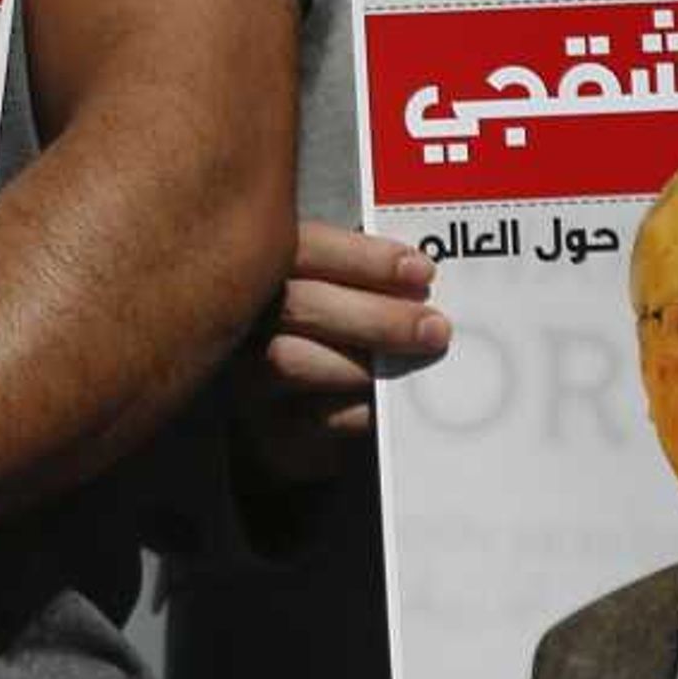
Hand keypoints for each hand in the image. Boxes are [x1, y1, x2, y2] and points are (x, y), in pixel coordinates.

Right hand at [236, 220, 450, 487]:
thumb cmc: (339, 331)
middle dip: (375, 316)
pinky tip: (387, 401)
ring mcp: (246, 374)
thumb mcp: (346, 289)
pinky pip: (307, 418)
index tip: (421, 272)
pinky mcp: (265, 429)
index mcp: (264, 267)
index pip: (302, 248)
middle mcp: (243, 317)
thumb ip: (368, 276)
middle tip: (434, 328)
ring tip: (414, 362)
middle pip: (295, 304)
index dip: (363, 259)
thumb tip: (421, 276)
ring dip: (362, 361)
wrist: (312, 408)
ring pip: (289, 360)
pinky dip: (356, 409)